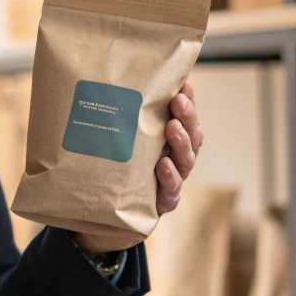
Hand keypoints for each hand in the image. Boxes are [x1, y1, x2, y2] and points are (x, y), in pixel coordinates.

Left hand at [74, 80, 203, 254]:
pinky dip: (170, 177)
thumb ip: (120, 119)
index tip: (185, 84)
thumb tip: (102, 82)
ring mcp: (172, 181)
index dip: (189, 102)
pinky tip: (163, 165)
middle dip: (187, 117)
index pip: (185, 118)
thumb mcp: (118, 141)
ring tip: (172, 127)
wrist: (105, 214)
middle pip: (192, 136)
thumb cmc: (114, 169)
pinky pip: (171, 190)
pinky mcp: (162, 203)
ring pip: (186, 161)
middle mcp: (175, 158)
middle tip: (178, 101)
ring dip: (181, 142)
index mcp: (169, 141)